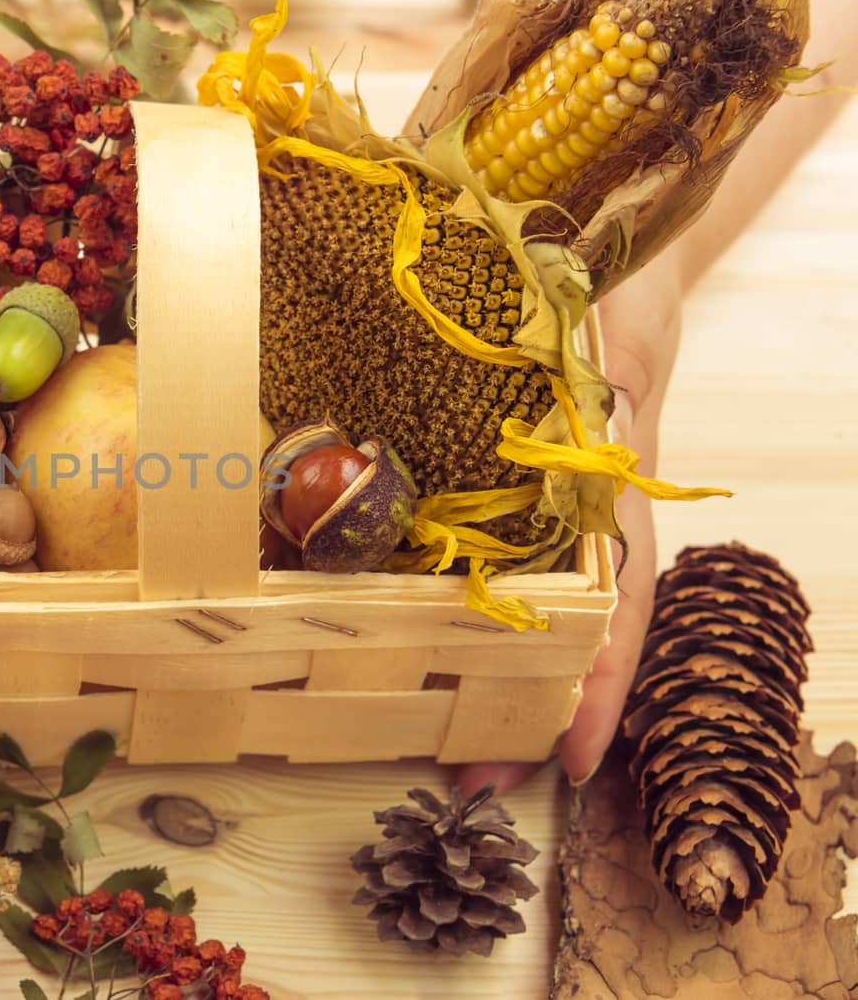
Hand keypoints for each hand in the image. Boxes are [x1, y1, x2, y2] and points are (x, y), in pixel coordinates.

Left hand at [458, 251, 683, 794]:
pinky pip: (474, 556)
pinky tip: (408, 648)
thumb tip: (600, 426)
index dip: (604, 680)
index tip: (577, 755)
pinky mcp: (490, 483)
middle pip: (563, 627)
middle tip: (477, 782)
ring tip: (445, 748)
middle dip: (526, 708)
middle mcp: (576, 512)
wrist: (600, 246)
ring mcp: (534, 504)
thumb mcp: (617, 330)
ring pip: (519, 605)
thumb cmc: (612, 286)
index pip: (621, 600)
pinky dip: (452, 609)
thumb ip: (608, 377)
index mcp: (616, 488)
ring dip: (486, 675)